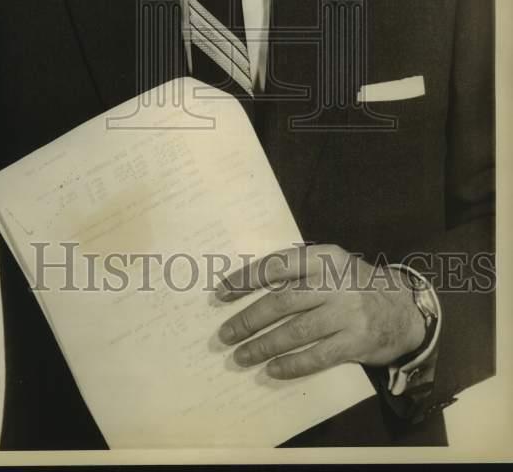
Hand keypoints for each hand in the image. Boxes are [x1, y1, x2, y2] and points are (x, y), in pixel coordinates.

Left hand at [215, 244, 425, 377]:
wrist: (405, 308)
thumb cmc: (354, 284)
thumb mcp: (330, 264)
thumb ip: (298, 271)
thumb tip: (247, 285)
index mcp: (323, 257)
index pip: (276, 266)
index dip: (246, 279)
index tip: (221, 294)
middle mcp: (334, 282)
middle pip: (281, 302)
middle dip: (248, 320)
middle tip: (225, 334)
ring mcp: (347, 313)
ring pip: (295, 332)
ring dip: (263, 346)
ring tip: (241, 355)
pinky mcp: (357, 342)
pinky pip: (317, 356)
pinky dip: (292, 365)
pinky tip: (272, 370)